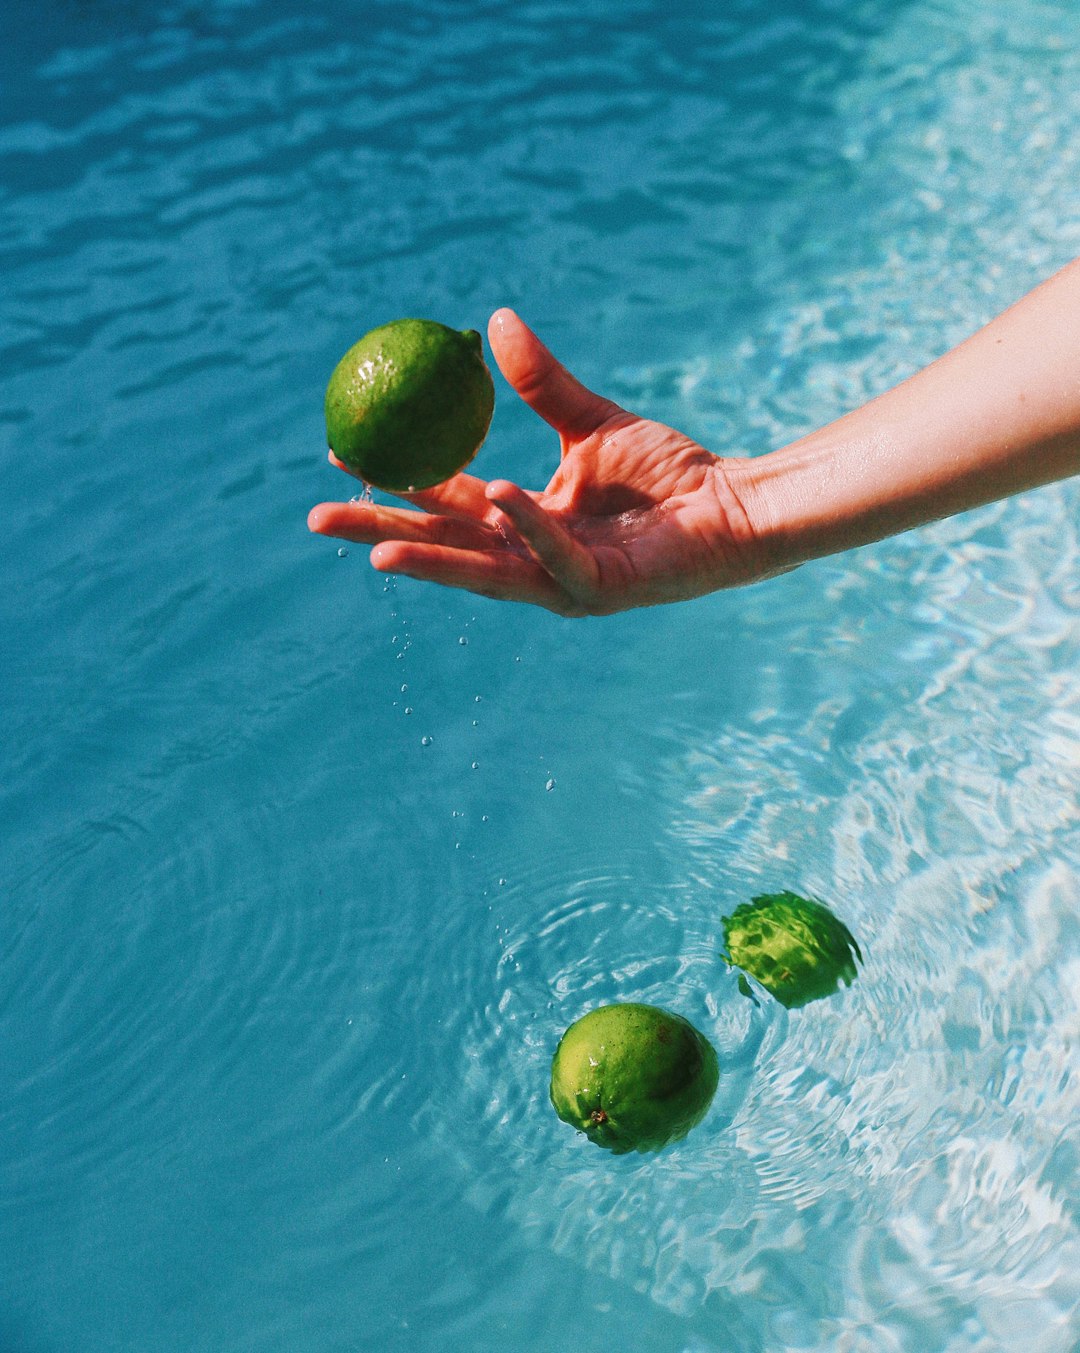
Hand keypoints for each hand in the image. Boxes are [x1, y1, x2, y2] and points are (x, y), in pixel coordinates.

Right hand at [307, 309, 771, 615]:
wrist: (734, 505)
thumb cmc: (670, 473)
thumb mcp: (591, 421)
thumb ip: (542, 384)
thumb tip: (494, 322)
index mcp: (522, 518)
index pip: (443, 501)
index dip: (393, 481)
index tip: (341, 452)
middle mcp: (530, 556)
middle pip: (443, 545)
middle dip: (380, 535)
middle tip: (319, 518)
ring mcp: (561, 580)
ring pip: (483, 571)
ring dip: (429, 560)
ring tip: (374, 550)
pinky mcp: (598, 590)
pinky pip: (554, 557)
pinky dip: (526, 526)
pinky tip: (498, 495)